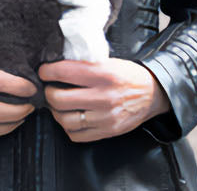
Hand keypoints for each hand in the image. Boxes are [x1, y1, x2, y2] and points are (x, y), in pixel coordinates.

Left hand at [39, 58, 170, 143]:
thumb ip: (85, 65)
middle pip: (59, 99)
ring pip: (65, 120)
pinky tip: (71, 118)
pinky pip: (76, 135)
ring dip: (56, 112)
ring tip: (58, 105)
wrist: (152, 93)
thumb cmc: (128, 75)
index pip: (64, 72)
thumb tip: (56, 66)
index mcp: (103, 74)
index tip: (44, 72)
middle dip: (49, 93)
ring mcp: (105, 116)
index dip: (47, 71)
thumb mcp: (109, 62)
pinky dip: (68, 127)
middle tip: (49, 89)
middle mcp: (104, 96)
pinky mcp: (107, 131)